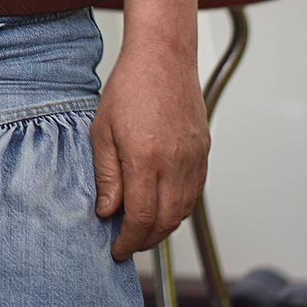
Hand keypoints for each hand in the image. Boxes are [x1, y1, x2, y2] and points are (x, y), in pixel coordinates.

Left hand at [91, 43, 208, 258]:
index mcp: (145, 159)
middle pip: (165, 222)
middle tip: (126, 243)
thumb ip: (106, 174)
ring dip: (162, 227)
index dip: (128, 240)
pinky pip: (193, 194)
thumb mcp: (102, 129)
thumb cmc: (129, 87)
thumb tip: (107, 212)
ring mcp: (193, 161)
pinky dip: (177, 208)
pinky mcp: (204, 154)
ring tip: (140, 227)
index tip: (116, 249)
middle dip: (145, 240)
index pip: (141, 218)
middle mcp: (175, 165)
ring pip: (182, 212)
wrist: (163, 58)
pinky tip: (160, 205)